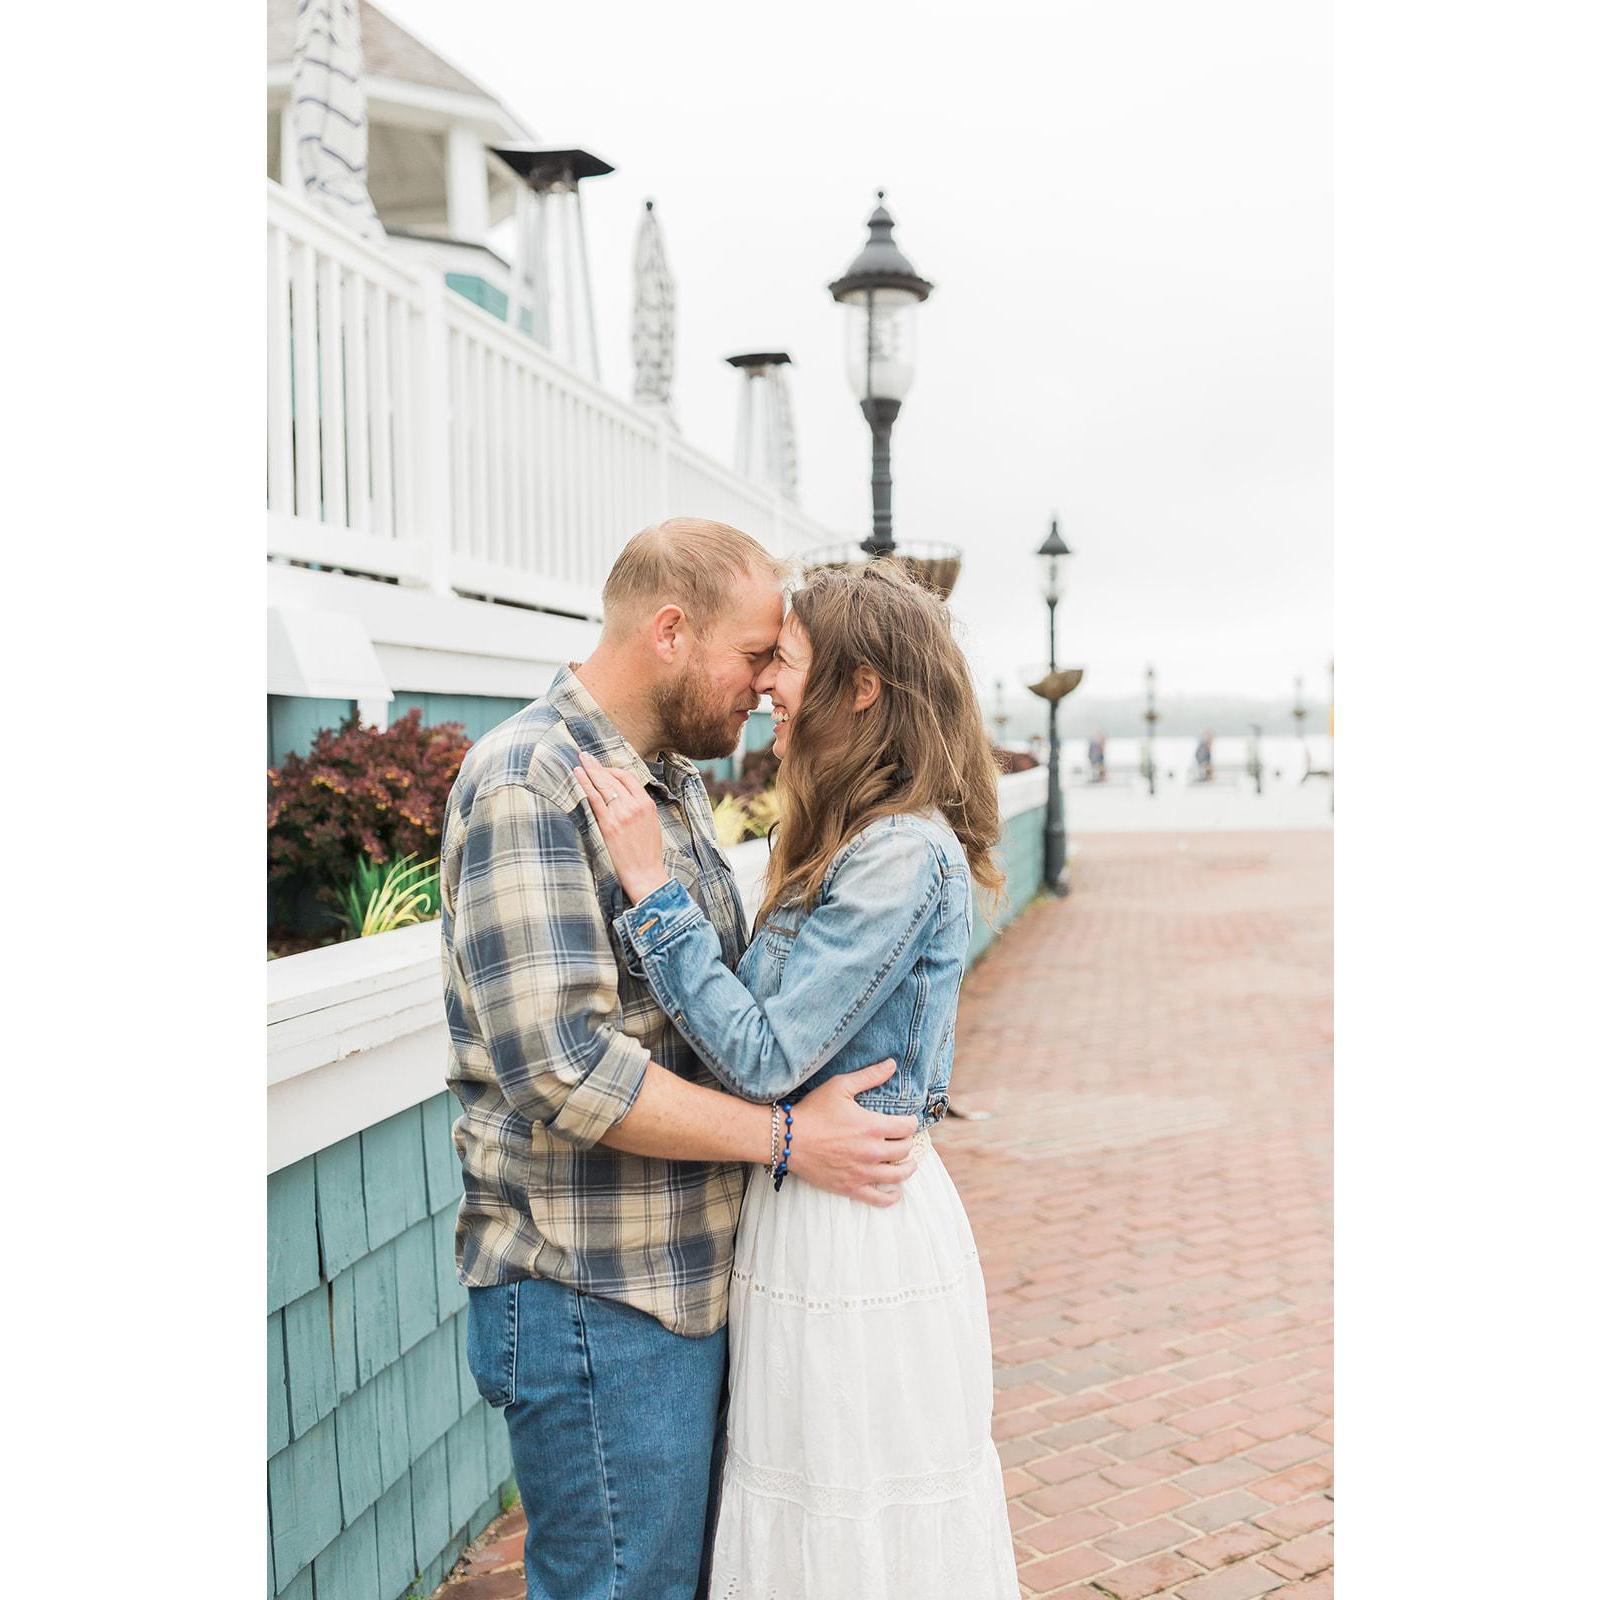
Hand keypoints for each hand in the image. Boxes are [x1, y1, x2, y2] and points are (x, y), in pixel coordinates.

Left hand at [573, 751, 671, 902]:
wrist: (645, 873)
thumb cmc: (647, 853)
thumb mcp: (651, 824)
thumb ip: (639, 807)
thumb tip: (623, 796)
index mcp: (647, 804)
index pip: (628, 777)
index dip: (612, 770)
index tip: (601, 769)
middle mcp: (635, 806)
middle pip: (613, 778)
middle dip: (597, 765)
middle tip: (585, 755)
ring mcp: (621, 814)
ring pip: (603, 785)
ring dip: (589, 770)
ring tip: (580, 760)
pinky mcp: (608, 824)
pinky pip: (594, 799)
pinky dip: (585, 784)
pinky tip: (577, 775)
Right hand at [786, 1057, 917, 1207]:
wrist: (788, 1139)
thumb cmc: (813, 1110)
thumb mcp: (840, 1086)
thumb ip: (869, 1076)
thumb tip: (892, 1064)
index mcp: (873, 1126)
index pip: (908, 1127)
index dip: (911, 1122)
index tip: (907, 1120)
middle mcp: (872, 1151)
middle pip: (905, 1149)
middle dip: (907, 1142)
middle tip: (903, 1138)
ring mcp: (863, 1172)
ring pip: (899, 1175)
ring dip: (907, 1167)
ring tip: (908, 1163)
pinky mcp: (851, 1187)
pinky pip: (880, 1198)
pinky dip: (892, 1196)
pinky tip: (895, 1191)